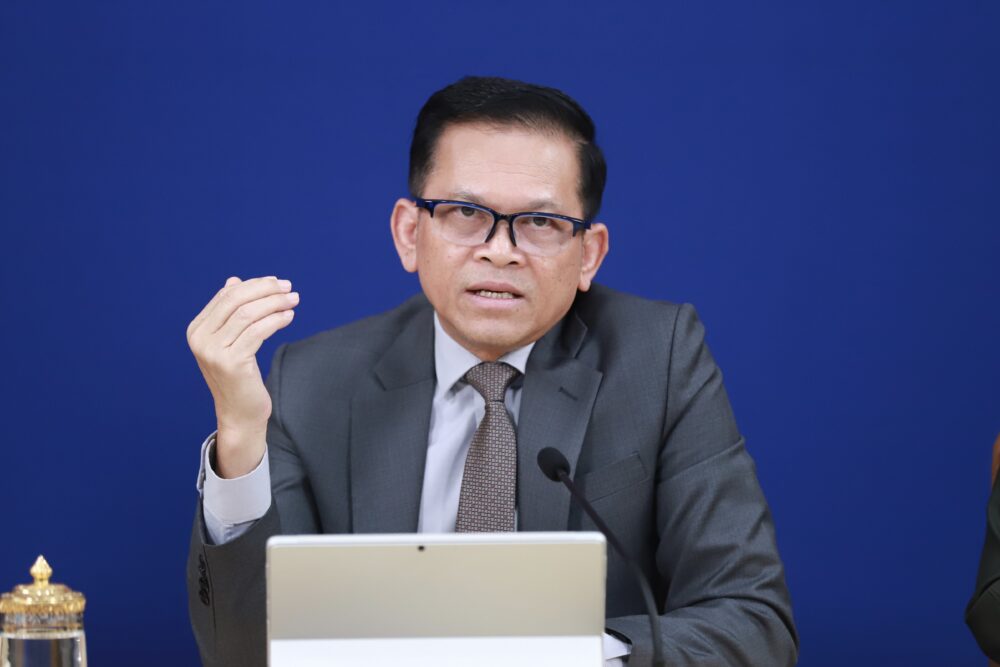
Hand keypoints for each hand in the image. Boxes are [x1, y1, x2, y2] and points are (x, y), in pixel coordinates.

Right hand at [186, 276, 298, 477]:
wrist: (239, 413)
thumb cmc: (239, 375)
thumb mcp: (230, 341)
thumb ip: (230, 313)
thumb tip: (234, 280)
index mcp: (196, 329)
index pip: (226, 296)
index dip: (254, 285)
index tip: (276, 282)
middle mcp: (200, 339)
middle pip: (236, 300)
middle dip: (266, 290)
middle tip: (289, 288)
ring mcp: (213, 351)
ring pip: (248, 314)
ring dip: (275, 303)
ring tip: (293, 301)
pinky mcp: (231, 363)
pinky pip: (257, 331)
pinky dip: (276, 320)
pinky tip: (289, 317)